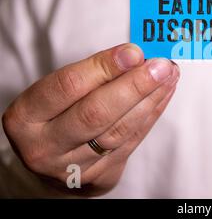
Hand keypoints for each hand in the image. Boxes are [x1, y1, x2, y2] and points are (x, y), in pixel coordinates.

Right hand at [2, 43, 178, 195]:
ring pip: (119, 130)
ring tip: (169, 76)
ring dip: (150, 99)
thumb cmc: (55, 114)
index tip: (134, 52)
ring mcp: (73, 167)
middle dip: (134, 86)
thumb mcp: (56, 91)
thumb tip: (135, 56)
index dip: (104, 67)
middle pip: (96, 113)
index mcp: (26, 117)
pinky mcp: (100, 176)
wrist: (49, 160)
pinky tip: (163, 94)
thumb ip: (91, 73)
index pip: (67, 86)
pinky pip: (132, 142)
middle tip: (161, 66)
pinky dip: (151, 114)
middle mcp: (45, 146)